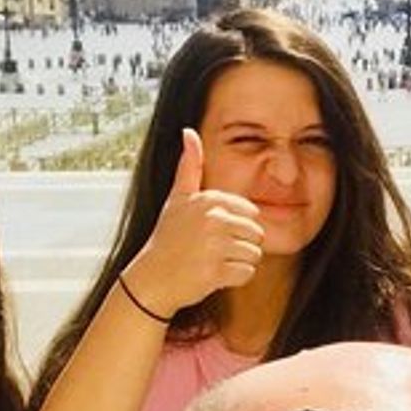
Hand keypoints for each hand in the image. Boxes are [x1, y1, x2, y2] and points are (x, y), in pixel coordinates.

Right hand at [122, 128, 264, 313]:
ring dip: (238, 262)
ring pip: (254, 254)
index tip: (214, 233)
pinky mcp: (216, 272)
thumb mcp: (177, 198)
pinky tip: (214, 275)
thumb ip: (189, 166)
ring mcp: (215, 246)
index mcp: (209, 200)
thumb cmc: (168, 238)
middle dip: (241, 245)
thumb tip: (189, 132)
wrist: (152, 278)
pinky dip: (234, 278)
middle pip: (257, 234)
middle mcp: (213, 220)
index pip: (251, 213)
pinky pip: (247, 273)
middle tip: (214, 250)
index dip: (237, 226)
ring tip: (214, 261)